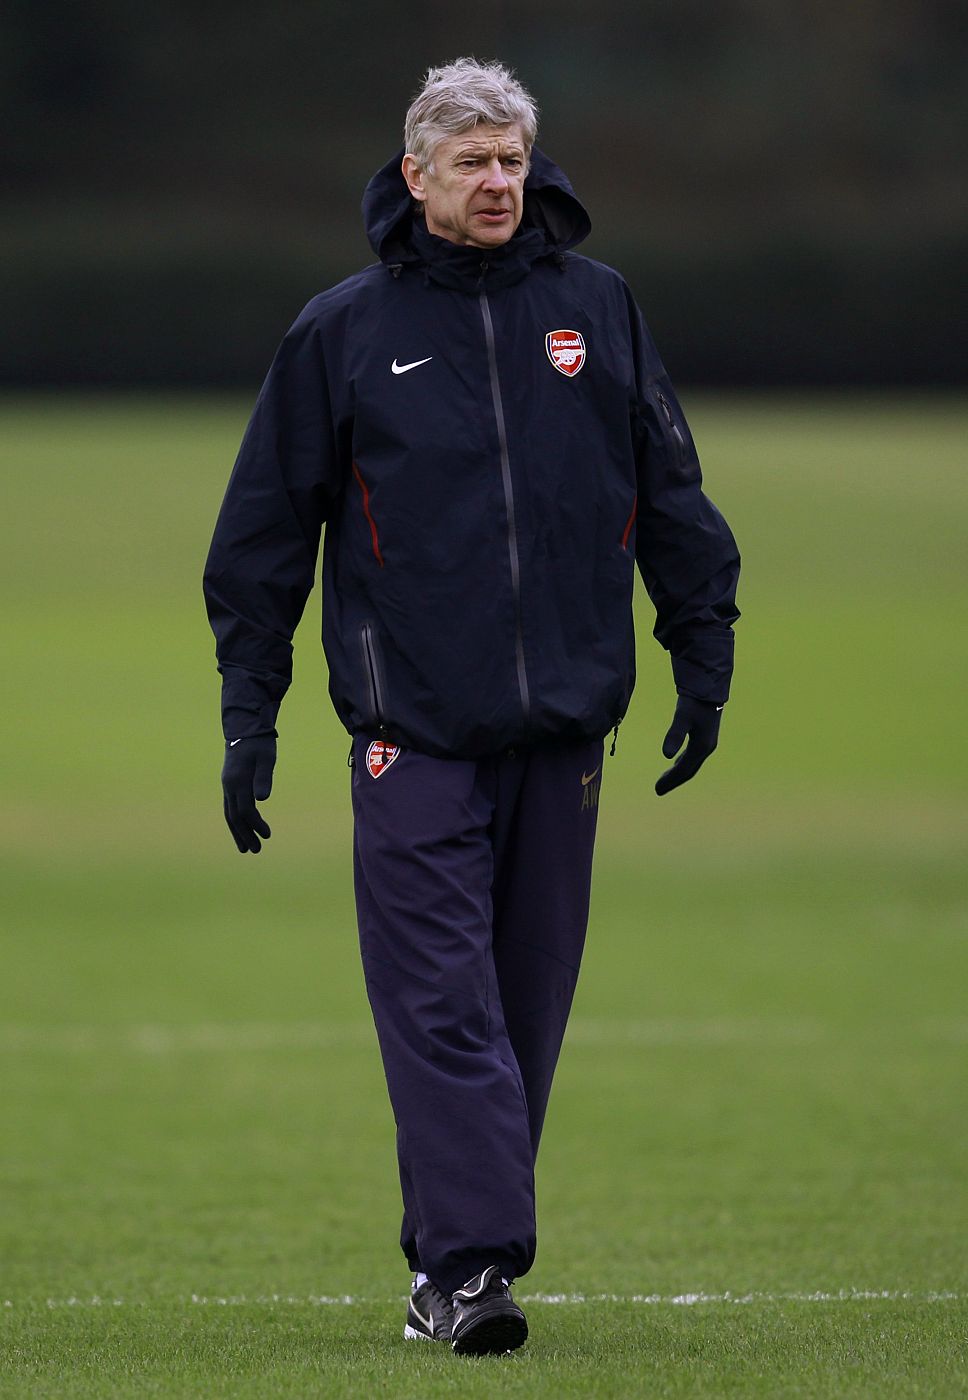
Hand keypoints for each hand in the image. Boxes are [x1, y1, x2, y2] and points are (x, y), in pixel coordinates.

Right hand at [221, 733, 275, 852]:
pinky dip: (234, 821)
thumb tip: (262, 799)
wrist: (246, 728)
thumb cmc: (260, 743)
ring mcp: (227, 785)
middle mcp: (229, 785)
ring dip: (237, 832)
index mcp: (238, 780)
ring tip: (245, 848)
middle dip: (245, 835)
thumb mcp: (267, 758)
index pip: (246, 810)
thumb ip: (264, 777)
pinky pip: (229, 807)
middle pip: (234, 816)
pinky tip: (240, 829)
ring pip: (229, 814)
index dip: (256, 824)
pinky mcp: (229, 783)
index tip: (267, 835)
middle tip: (256, 850)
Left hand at [655, 696, 722, 796]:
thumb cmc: (695, 702)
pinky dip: (683, 762)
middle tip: (658, 789)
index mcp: (701, 747)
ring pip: (691, 763)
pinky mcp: (705, 736)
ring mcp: (707, 742)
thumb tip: (666, 755)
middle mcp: (706, 748)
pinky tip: (677, 762)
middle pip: (689, 770)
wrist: (709, 688)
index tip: (657, 790)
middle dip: (674, 780)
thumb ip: (674, 735)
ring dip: (678, 772)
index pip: (684, 770)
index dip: (670, 780)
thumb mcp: (681, 717)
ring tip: (665, 779)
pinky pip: (693, 755)